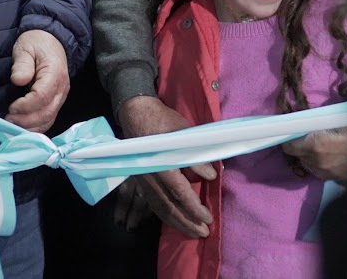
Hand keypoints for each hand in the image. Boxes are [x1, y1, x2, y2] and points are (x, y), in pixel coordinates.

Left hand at [5, 29, 69, 133]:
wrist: (51, 41)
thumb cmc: (36, 43)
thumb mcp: (25, 47)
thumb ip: (22, 64)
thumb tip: (18, 80)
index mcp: (54, 74)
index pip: (42, 96)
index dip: (26, 106)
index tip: (11, 107)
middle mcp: (61, 88)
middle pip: (47, 112)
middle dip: (26, 120)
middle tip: (8, 120)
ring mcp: (61, 96)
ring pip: (49, 119)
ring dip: (31, 127)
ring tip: (13, 125)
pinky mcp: (56, 101)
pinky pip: (49, 118)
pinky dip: (37, 126)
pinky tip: (23, 127)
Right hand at [118, 96, 215, 238]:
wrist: (136, 113)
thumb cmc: (161, 120)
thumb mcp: (183, 132)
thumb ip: (195, 154)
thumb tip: (210, 175)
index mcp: (161, 164)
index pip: (179, 192)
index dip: (194, 208)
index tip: (208, 218)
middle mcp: (150, 176)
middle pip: (168, 205)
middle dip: (187, 222)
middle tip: (203, 233)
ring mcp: (143, 179)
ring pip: (159, 207)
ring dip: (176, 222)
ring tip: (192, 233)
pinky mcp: (140, 179)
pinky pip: (151, 202)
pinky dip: (163, 215)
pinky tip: (173, 221)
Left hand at [282, 127, 346, 180]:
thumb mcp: (333, 124)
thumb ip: (315, 126)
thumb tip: (303, 124)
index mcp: (315, 145)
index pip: (289, 147)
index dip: (288, 142)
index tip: (289, 138)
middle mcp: (319, 162)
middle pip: (300, 158)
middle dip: (301, 150)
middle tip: (308, 142)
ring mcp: (329, 173)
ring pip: (311, 167)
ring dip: (312, 160)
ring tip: (321, 152)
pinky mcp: (339, 180)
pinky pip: (324, 174)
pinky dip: (324, 168)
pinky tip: (332, 161)